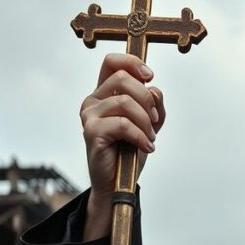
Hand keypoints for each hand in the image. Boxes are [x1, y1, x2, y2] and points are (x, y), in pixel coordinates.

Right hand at [80, 53, 165, 240]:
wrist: (118, 182)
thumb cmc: (130, 151)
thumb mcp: (149, 123)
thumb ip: (155, 104)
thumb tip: (154, 90)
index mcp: (105, 94)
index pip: (111, 62)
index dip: (132, 62)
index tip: (149, 76)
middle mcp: (93, 101)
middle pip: (122, 78)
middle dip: (146, 98)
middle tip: (154, 119)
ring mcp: (89, 116)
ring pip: (126, 102)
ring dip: (146, 122)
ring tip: (150, 138)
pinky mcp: (91, 132)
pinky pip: (123, 124)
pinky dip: (141, 136)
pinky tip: (147, 147)